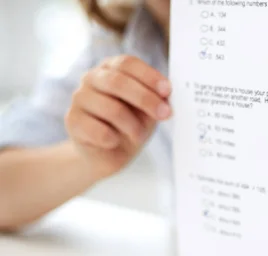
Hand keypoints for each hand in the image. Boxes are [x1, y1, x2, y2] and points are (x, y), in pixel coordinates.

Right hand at [65, 55, 171, 179]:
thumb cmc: (130, 126)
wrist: (107, 153)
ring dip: (133, 126)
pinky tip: (114, 142)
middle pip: (117, 82)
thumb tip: (167, 93)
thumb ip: (156, 99)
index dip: (149, 76)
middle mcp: (92, 78)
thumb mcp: (149, 111)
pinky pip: (99, 130)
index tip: (167, 91)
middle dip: (146, 99)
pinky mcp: (72, 120)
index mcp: (112, 69)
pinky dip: (114, 139)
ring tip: (139, 136)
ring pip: (111, 109)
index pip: (127, 63)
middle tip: (165, 114)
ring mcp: (79, 98)